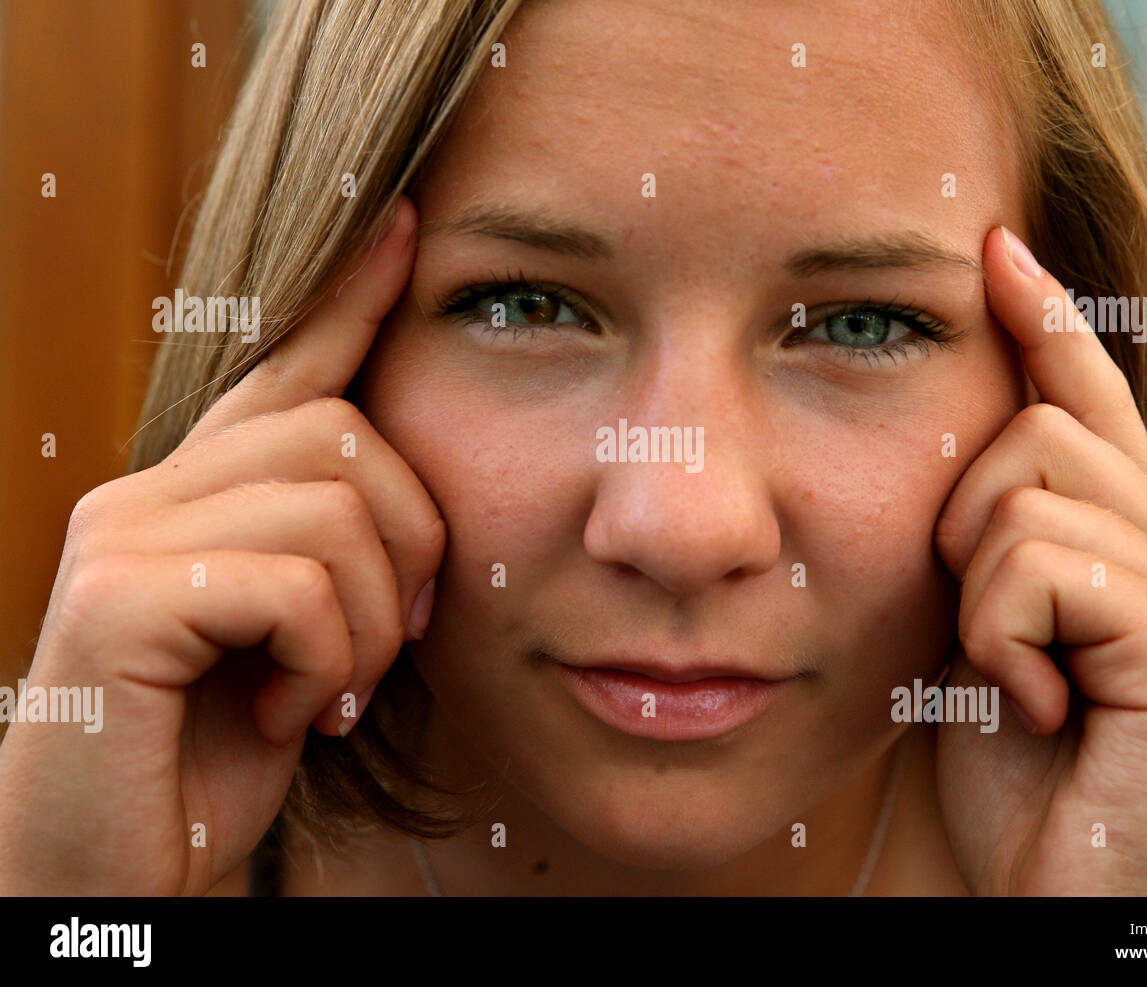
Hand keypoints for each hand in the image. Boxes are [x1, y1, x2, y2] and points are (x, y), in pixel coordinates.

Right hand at [0, 196, 443, 894]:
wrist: (124, 862)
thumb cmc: (221, 749)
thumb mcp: (299, 635)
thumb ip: (333, 554)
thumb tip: (410, 503)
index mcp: (200, 489)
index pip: (288, 365)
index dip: (353, 298)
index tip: (407, 227)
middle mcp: (150, 487)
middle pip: (348, 437)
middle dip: (409, 549)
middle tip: (385, 642)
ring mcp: (124, 534)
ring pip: (335, 509)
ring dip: (371, 622)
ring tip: (329, 688)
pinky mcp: (117, 598)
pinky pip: (294, 584)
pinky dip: (325, 661)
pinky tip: (293, 712)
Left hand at [932, 227, 1146, 894]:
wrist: (1049, 893)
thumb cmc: (1009, 776)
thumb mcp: (978, 637)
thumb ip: (986, 548)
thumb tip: (960, 466)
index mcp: (1123, 543)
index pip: (1084, 398)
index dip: (1044, 319)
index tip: (996, 247)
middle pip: (1033, 428)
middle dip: (965, 529)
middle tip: (987, 639)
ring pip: (1023, 490)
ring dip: (976, 599)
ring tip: (1013, 683)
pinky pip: (1038, 565)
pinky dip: (1000, 641)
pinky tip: (1036, 709)